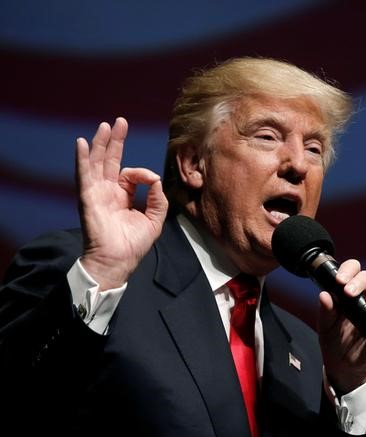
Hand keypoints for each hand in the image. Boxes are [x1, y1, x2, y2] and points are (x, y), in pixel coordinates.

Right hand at [76, 118, 167, 289]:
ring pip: (97, 163)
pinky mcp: (88, 198)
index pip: (130, 174)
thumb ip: (158, 198)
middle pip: (110, 160)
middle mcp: (107, 192)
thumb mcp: (154, 218)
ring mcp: (96, 193)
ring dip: (100, 144)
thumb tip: (156, 178)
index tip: (152, 180)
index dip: (143, 173)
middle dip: (115, 140)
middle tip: (119, 122)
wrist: (118, 261)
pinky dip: (83, 159)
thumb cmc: (134, 244)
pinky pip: (84, 175)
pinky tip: (83, 144)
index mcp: (122, 196)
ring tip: (105, 126)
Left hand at [318, 259, 365, 393]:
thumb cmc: (334, 339)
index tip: (339, 279)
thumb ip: (325, 311)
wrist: (343, 365)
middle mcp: (365, 296)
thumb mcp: (325, 325)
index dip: (348, 270)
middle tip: (348, 292)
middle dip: (359, 282)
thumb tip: (323, 294)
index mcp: (349, 291)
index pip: (352, 271)